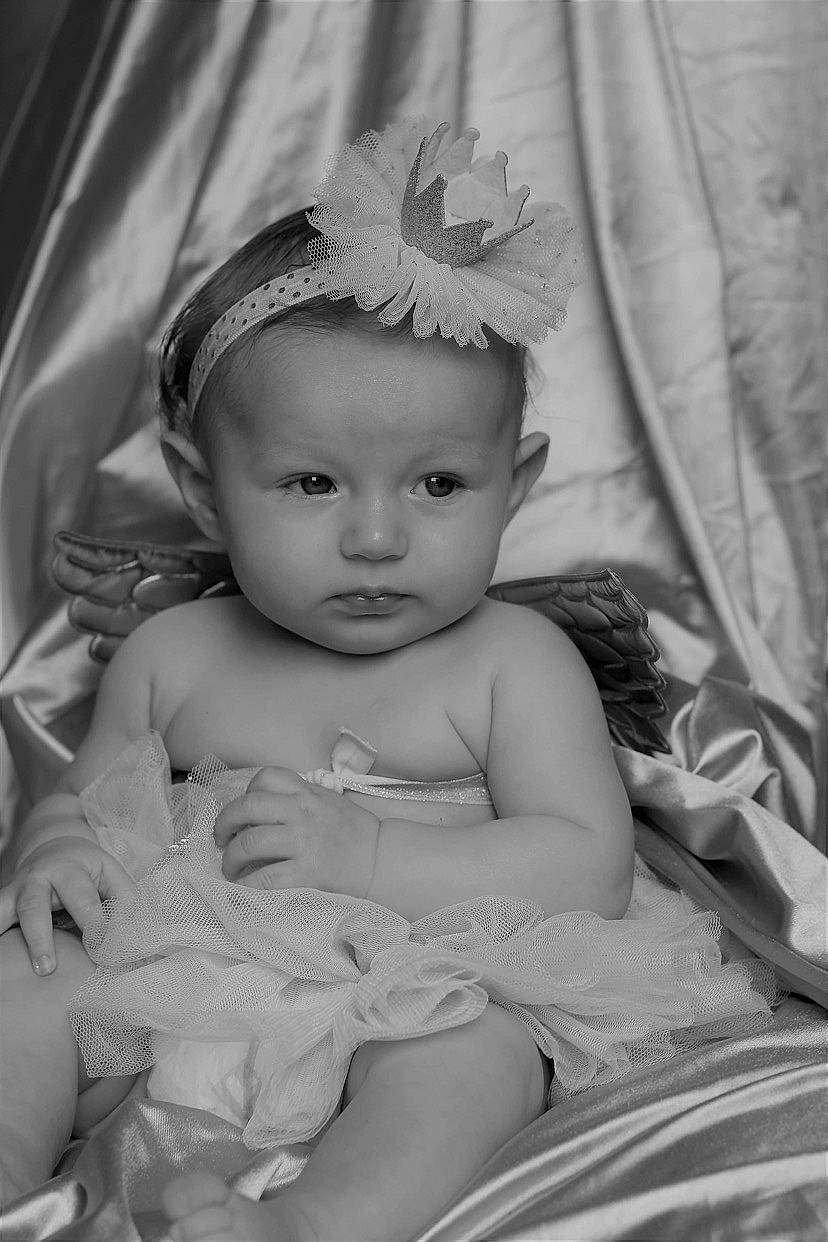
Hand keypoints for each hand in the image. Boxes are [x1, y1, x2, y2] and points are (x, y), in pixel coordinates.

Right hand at [0, 836, 134, 974]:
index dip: (95, 928)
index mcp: (70, 870)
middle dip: (40, 937)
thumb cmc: (89, 871)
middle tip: (47, 969)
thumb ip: (123, 902)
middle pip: (35, 906)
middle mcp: (37, 878)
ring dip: (8, 939)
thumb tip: (123, 937)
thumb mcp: (112, 874)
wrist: (55, 848)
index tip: (103, 953)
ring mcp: (16, 891)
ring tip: (16, 967)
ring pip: (4, 910)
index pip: (83, 902)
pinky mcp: (3, 902)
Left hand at [214, 767, 380, 898]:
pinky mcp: (306, 873)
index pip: (267, 778)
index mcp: (307, 793)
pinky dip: (247, 886)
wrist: (382, 861)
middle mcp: (302, 812)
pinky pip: (264, 879)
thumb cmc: (354, 833)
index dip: (246, 794)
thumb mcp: (328, 802)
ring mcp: (303, 842)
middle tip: (221, 840)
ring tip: (230, 869)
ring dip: (230, 859)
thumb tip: (260, 813)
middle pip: (247, 807)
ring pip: (249, 843)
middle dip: (224, 823)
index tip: (243, 813)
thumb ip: (298, 799)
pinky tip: (245, 889)